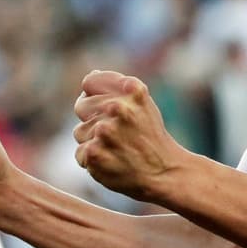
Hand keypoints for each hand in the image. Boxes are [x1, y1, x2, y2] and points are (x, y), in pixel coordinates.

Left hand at [73, 70, 187, 202]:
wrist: (165, 173)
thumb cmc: (151, 136)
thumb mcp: (144, 104)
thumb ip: (118, 87)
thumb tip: (92, 74)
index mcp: (131, 89)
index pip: (89, 83)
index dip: (95, 95)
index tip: (108, 110)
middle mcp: (117, 107)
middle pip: (81, 106)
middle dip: (93, 119)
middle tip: (115, 133)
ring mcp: (105, 130)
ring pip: (80, 132)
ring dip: (93, 142)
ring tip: (117, 149)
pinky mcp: (94, 152)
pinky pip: (81, 153)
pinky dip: (93, 161)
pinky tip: (113, 161)